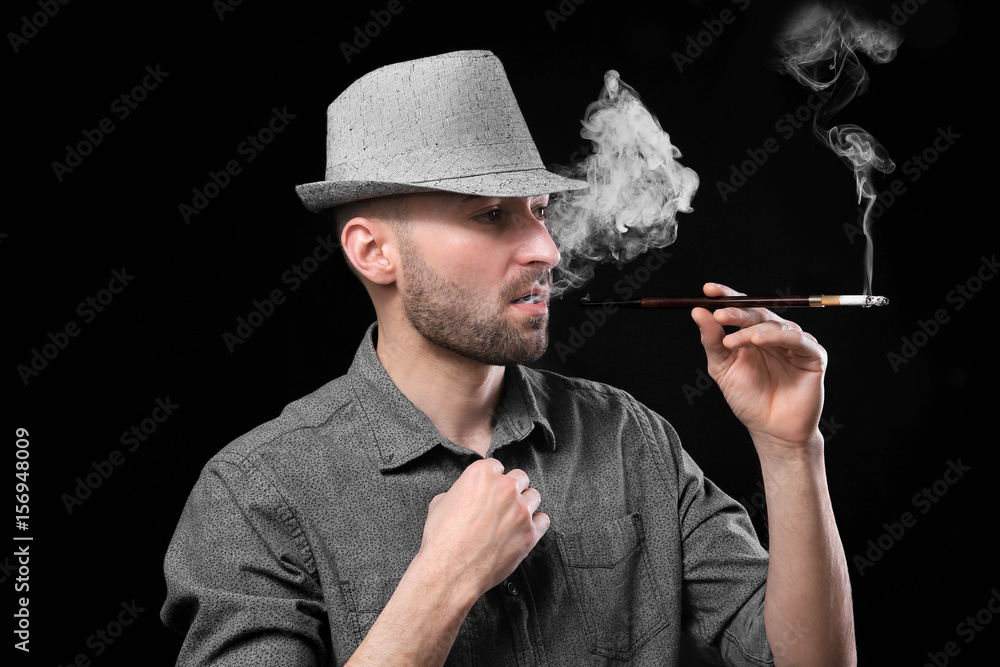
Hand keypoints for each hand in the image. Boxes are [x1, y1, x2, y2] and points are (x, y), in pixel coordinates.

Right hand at [416, 458, 548, 598]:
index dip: (493, 479)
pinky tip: (525, 529)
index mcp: (482, 474)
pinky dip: (536, 524)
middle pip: (519, 478)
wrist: (450, 570)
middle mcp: (505, 488)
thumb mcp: (440, 504)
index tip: (491, 489)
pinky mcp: (530, 532)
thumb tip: (463, 495)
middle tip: (502, 503)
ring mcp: (520, 510)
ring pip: (534, 497)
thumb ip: (459, 492)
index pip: (497, 466)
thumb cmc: (442, 540)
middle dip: (512, 489)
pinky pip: (543, 520)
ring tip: (513, 517)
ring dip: (525, 505)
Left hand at [691, 282, 827, 453]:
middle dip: (738, 311)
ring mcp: (795, 343)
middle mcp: (775, 334)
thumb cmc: (749, 399)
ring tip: (733, 340)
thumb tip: (698, 312)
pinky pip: (798, 340)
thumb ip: (712, 341)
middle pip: (758, 312)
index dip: (727, 295)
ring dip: (753, 329)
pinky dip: (778, 336)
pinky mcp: (813, 355)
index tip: (707, 290)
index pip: (742, 308)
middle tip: (720, 314)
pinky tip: (759, 340)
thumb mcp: (723, 368)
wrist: (771, 429)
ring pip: (776, 324)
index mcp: (753, 333)